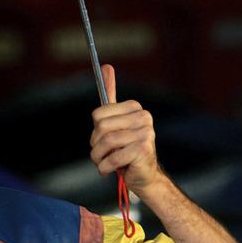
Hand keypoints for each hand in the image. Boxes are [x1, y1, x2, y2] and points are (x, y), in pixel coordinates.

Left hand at [89, 65, 159, 195]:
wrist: (144, 177)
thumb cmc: (126, 150)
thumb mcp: (115, 122)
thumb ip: (110, 94)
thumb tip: (107, 66)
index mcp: (135, 108)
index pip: (98, 115)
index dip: (95, 131)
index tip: (104, 139)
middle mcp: (144, 117)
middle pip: (100, 128)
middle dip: (95, 146)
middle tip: (103, 154)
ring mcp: (146, 133)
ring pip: (105, 143)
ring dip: (98, 158)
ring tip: (104, 163)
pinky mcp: (144, 149)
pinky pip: (112, 158)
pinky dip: (105, 167)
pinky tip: (109, 170)